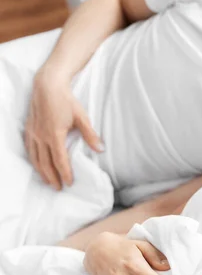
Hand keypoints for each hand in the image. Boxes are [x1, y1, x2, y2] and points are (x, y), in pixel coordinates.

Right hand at [25, 66, 103, 190]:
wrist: (47, 86)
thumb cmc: (66, 101)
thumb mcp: (82, 117)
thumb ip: (90, 135)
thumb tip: (101, 149)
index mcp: (55, 135)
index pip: (59, 160)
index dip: (64, 173)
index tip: (69, 183)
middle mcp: (41, 137)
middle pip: (45, 163)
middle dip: (52, 177)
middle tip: (59, 188)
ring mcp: (33, 133)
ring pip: (35, 158)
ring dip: (42, 172)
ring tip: (48, 182)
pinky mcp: (28, 129)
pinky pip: (29, 150)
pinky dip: (33, 161)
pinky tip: (37, 165)